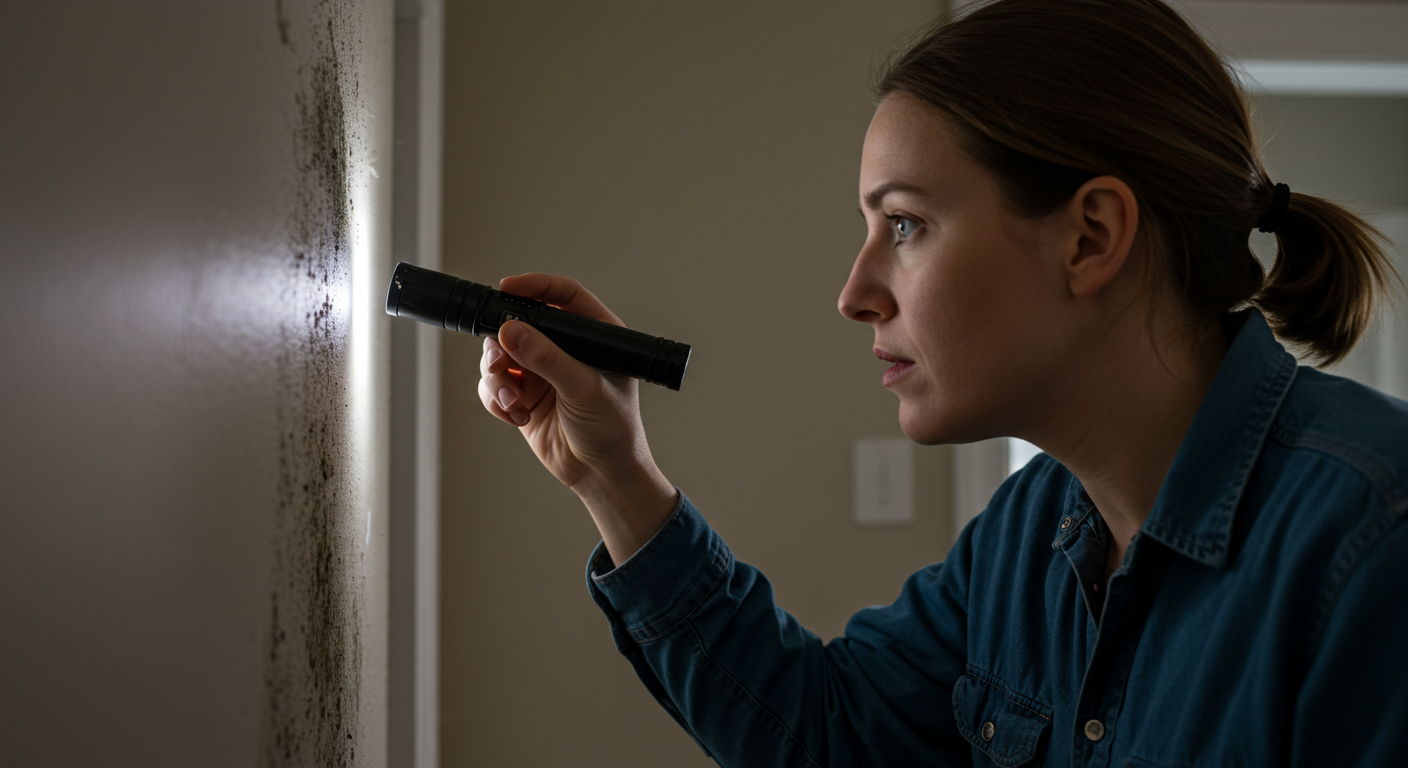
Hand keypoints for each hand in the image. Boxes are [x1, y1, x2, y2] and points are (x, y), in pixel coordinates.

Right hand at [478, 273, 677, 563]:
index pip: (563, 296)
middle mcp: (566, 348)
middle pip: (520, 324)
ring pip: (500, 354)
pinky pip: (494, 384)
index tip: (507, 287)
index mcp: (594, 335)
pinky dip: (497, 399)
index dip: (535, 286)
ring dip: (497, 377)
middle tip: (499, 363)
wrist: (601, 475)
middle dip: (503, 344)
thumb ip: (547, 359)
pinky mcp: (524, 395)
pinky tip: (516, 417)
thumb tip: (512, 331)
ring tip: (512, 400)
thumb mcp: (584, 389)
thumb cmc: (612, 430)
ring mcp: (542, 371)